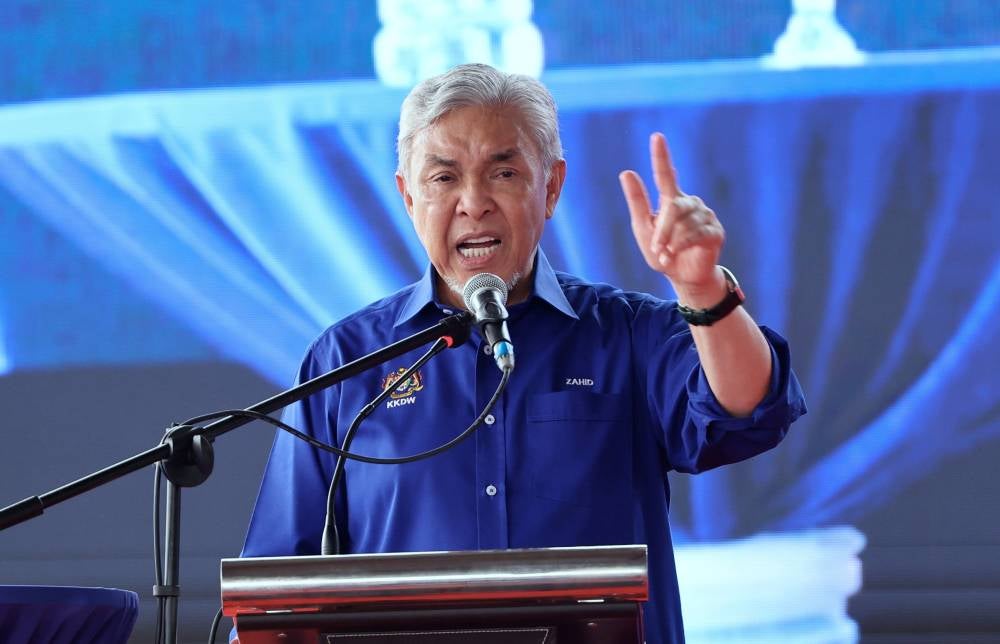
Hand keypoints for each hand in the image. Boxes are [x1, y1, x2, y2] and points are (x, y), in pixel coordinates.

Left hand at [619, 133, 725, 302]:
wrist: (683, 277)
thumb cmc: (662, 253)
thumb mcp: (643, 229)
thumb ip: (637, 202)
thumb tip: (626, 172)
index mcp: (671, 199)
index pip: (665, 174)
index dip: (661, 156)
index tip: (657, 136)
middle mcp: (690, 203)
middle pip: (672, 207)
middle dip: (661, 230)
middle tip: (656, 248)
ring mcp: (705, 215)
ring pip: (683, 223)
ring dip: (670, 242)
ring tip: (666, 255)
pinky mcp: (715, 231)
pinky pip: (695, 234)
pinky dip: (681, 246)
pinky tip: (675, 254)